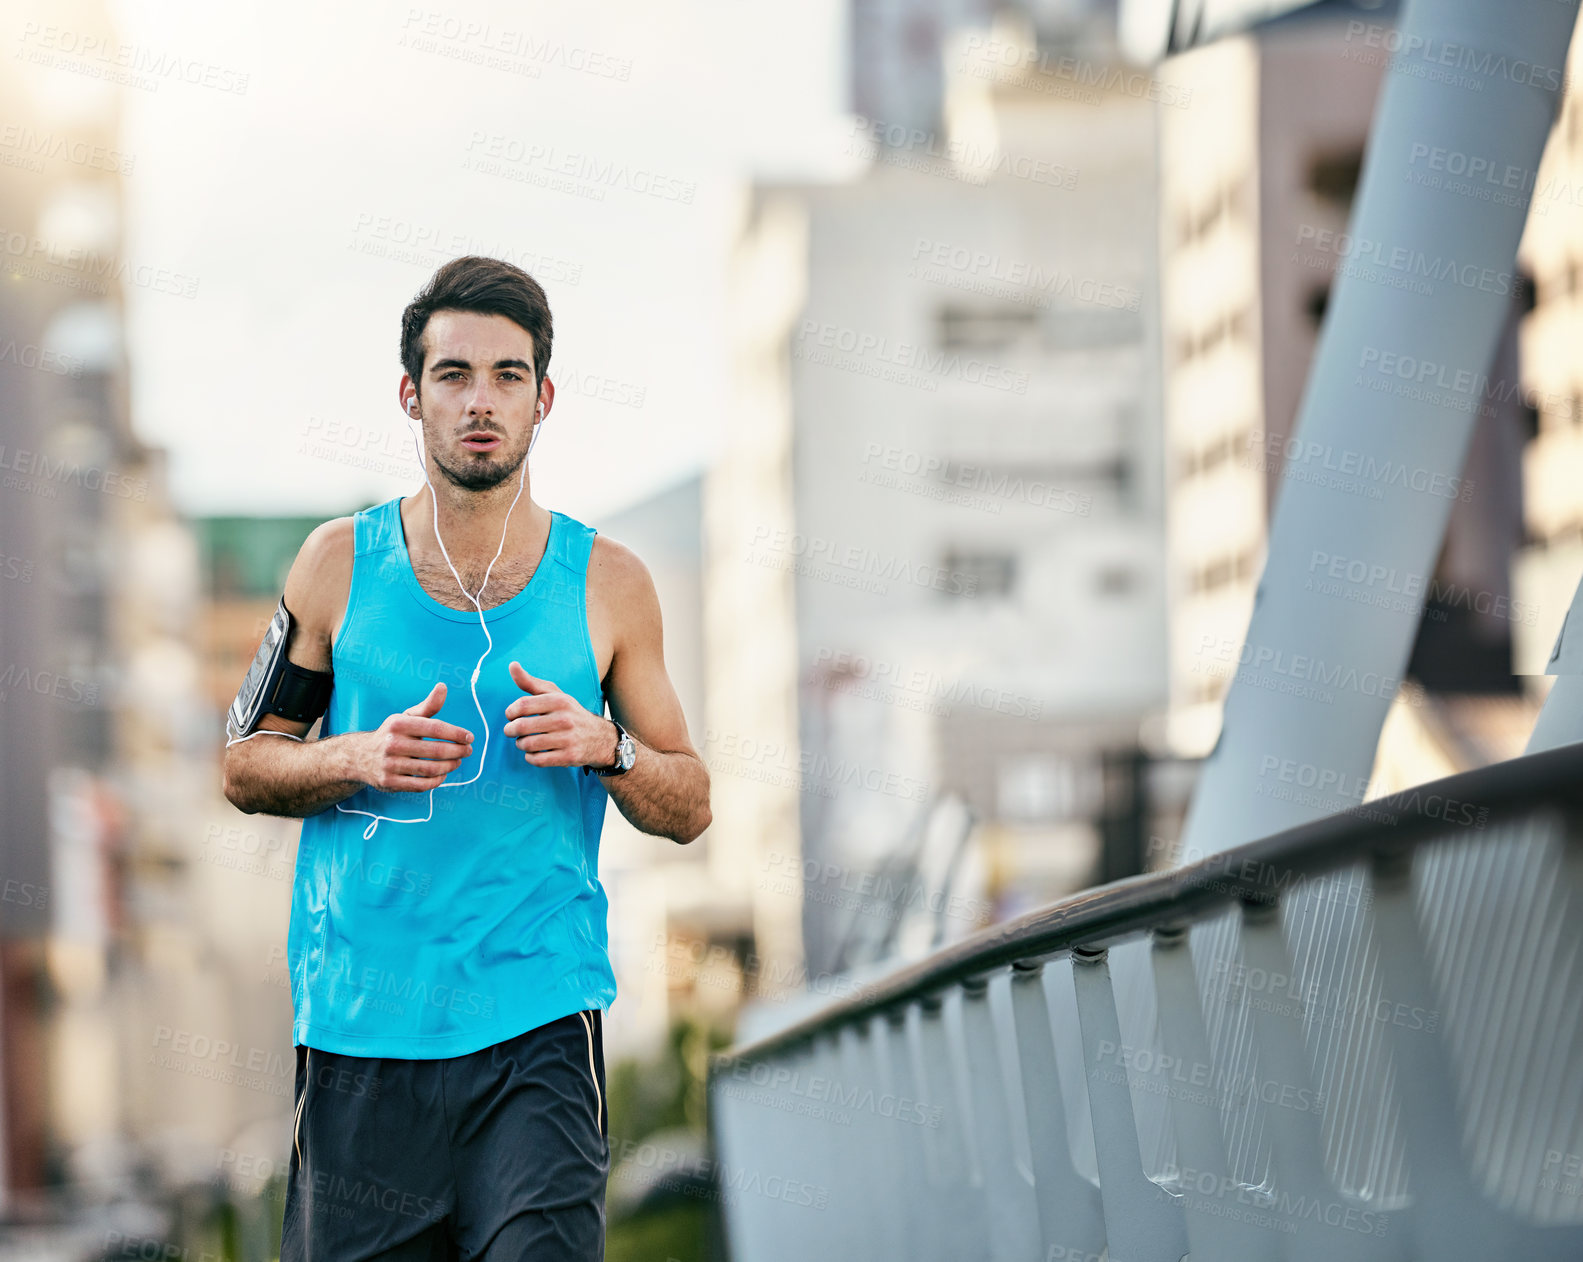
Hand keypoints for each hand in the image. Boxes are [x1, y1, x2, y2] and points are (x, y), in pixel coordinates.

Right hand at [356, 682, 474, 790]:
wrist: (360, 756)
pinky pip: (420, 785)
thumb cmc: (393, 734)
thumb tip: (443, 687)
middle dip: (458, 751)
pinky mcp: (389, 782)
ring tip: (458, 761)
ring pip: (430, 769)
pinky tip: (443, 773)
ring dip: (450, 766)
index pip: (434, 728)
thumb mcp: (406, 717)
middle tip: (468, 751)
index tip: (470, 737)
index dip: (456, 733)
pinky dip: (436, 780)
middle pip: (436, 750)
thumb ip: (428, 706)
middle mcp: (392, 743)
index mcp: (398, 724)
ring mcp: (389, 765)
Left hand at [504, 661, 615, 767]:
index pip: (522, 705)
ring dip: (520, 744)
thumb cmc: (569, 713)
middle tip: (512, 731)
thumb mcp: (554, 695)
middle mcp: (565, 719)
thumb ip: (530, 682)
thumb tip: (512, 665)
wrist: (599, 737)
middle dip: (510, 730)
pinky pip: (538, 760)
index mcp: (559, 701)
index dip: (510, 712)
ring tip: (523, 741)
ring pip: (528, 744)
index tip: (511, 716)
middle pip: (522, 726)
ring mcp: (568, 739)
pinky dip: (530, 757)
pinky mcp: (569, 757)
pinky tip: (533, 753)